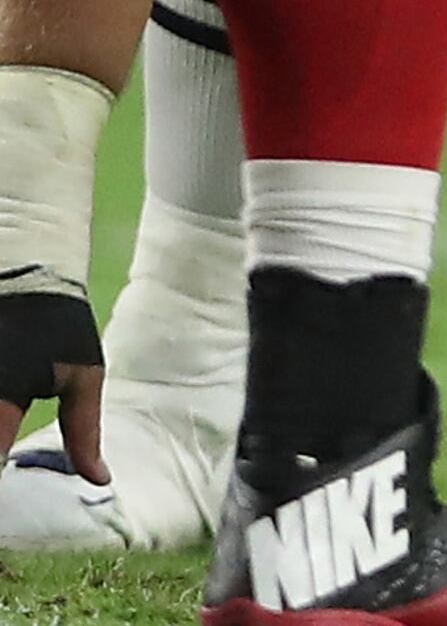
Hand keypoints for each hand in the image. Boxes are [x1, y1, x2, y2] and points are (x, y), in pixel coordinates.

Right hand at [0, 287, 106, 485]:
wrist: (27, 277)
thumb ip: (85, 434)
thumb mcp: (83, 379)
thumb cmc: (62, 328)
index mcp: (2, 402)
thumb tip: (100, 480)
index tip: (13, 504)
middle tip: (14, 483)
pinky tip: (3, 437)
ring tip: (9, 450)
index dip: (1, 492)